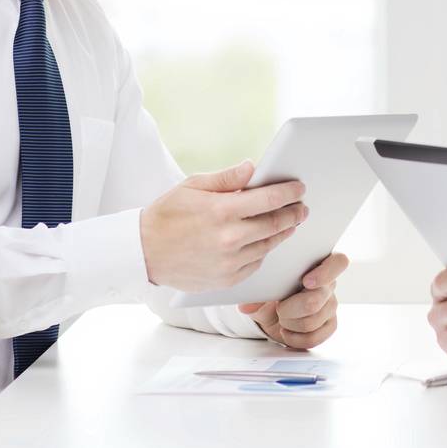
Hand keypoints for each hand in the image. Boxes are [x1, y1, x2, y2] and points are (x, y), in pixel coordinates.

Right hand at [140, 160, 307, 291]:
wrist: (144, 252)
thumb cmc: (167, 214)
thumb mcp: (193, 186)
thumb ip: (227, 178)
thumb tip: (253, 167)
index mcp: (221, 211)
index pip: (269, 199)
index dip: (289, 192)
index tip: (300, 188)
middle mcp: (229, 238)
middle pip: (275, 224)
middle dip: (293, 214)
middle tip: (302, 207)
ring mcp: (229, 262)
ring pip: (269, 245)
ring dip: (283, 233)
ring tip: (290, 223)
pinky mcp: (227, 280)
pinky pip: (256, 263)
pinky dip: (263, 251)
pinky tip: (266, 241)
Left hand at [238, 252, 348, 348]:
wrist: (274, 312)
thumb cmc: (273, 291)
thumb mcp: (263, 287)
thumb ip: (256, 294)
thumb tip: (247, 307)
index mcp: (319, 264)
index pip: (339, 262)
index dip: (325, 273)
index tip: (306, 282)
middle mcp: (330, 285)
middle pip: (316, 300)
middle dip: (289, 309)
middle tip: (279, 308)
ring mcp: (331, 306)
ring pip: (311, 322)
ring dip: (289, 324)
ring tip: (282, 318)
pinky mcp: (329, 325)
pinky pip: (314, 338)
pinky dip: (295, 339)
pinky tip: (287, 331)